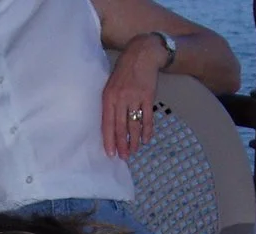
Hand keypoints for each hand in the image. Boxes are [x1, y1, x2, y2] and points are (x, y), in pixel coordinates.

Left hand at [101, 34, 166, 157]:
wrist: (143, 54)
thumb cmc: (124, 70)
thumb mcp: (111, 84)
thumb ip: (110, 103)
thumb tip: (110, 124)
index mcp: (109, 96)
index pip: (107, 123)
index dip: (109, 139)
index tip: (110, 153)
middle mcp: (121, 98)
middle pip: (121, 127)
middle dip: (122, 144)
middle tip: (123, 157)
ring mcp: (135, 98)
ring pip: (134, 124)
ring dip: (134, 140)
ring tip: (134, 151)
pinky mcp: (148, 96)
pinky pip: (147, 118)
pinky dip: (147, 130)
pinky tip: (146, 139)